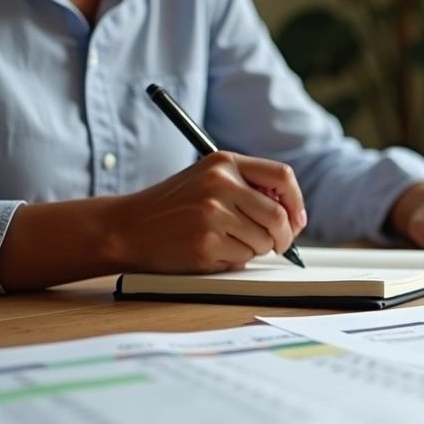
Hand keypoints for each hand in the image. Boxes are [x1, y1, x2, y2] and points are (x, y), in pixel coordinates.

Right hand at [105, 151, 305, 272]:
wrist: (126, 227)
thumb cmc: (172, 207)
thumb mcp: (208, 180)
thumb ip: (247, 187)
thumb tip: (293, 214)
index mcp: (224, 162)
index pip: (282, 176)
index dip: (296, 202)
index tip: (296, 220)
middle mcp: (220, 183)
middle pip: (278, 215)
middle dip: (284, 237)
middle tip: (279, 245)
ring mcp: (212, 213)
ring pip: (263, 240)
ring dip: (255, 249)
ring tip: (228, 242)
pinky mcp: (206, 243)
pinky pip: (243, 258)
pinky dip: (235, 261)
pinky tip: (212, 252)